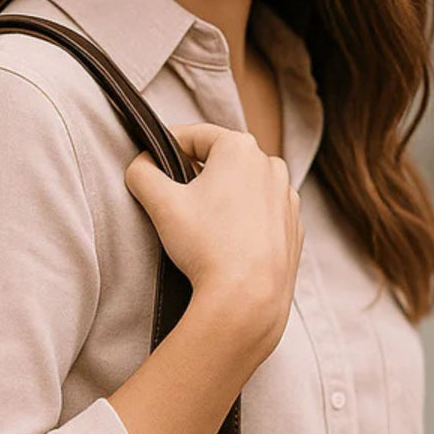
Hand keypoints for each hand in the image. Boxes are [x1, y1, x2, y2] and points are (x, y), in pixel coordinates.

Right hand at [125, 123, 302, 361]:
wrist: (247, 298)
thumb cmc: (207, 247)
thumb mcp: (161, 203)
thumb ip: (142, 173)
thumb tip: (140, 166)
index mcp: (240, 148)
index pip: (195, 135)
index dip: (167, 146)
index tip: (152, 162)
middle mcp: (271, 166)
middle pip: (223, 161)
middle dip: (198, 175)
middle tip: (175, 201)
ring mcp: (287, 199)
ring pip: (245, 189)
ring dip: (223, 199)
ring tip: (203, 228)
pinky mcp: (293, 229)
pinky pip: (263, 217)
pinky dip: (245, 223)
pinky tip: (228, 246)